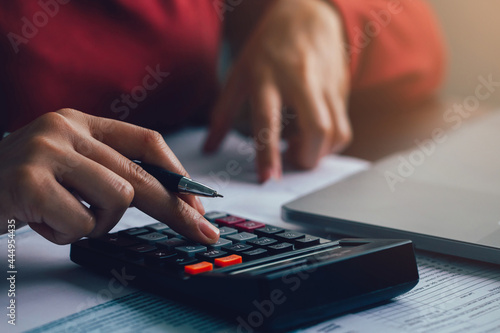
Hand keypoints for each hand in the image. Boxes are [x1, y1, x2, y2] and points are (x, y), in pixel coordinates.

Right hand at [0, 109, 218, 243]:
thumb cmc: (24, 185)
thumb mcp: (69, 166)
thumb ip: (110, 172)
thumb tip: (171, 198)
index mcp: (82, 122)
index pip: (146, 141)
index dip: (178, 173)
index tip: (198, 202)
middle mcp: (67, 129)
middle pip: (142, 174)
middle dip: (177, 210)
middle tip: (202, 233)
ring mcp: (47, 152)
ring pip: (117, 199)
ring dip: (98, 223)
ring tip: (66, 217)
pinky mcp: (29, 182)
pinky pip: (81, 223)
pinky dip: (66, 233)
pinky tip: (41, 222)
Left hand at [204, 0, 351, 181]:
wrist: (306, 16)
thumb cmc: (267, 48)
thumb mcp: (239, 73)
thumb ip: (222, 113)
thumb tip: (208, 147)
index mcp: (266, 77)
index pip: (268, 120)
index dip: (268, 152)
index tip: (268, 178)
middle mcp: (299, 81)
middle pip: (316, 129)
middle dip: (308, 158)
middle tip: (293, 161)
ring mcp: (324, 84)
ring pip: (336, 131)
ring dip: (321, 153)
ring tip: (301, 146)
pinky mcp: (341, 89)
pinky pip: (343, 126)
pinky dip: (331, 143)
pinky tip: (314, 136)